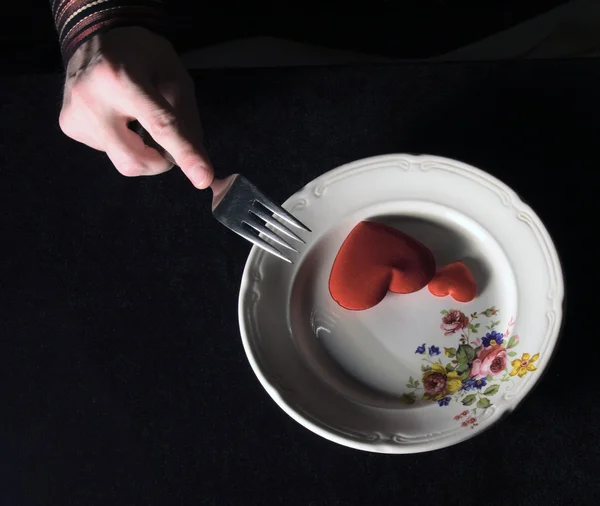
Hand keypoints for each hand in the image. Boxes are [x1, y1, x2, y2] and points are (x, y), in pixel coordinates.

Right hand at [59, 27, 212, 188]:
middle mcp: (91, 99)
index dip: (184, 153)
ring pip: (123, 161)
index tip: (203, 178)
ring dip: (143, 149)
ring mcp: (76, 115)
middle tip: (169, 145)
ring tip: (136, 116)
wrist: (96, 35)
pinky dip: (124, 142)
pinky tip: (118, 117)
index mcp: (121, 78)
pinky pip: (109, 152)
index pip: (159, 126)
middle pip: (135, 160)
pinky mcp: (70, 127)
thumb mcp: (174, 76)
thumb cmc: (141, 55)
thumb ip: (186, 119)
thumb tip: (198, 163)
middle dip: (161, 162)